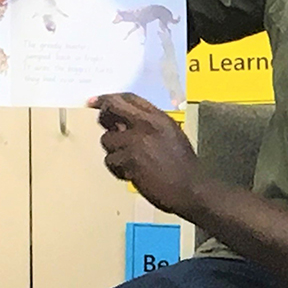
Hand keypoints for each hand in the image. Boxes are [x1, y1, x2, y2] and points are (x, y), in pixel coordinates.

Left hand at [92, 94, 203, 215]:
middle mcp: (147, 125)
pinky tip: (131, 174)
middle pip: (112, 108)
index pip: (128, 98)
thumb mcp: (172, 135)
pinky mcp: (130, 160)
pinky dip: (117, 170)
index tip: (96, 101)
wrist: (190, 189)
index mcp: (159, 117)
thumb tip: (122, 125)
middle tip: (104, 125)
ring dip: (114, 152)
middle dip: (103, 116)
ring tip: (129, 163)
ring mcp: (137, 142)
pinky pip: (110, 161)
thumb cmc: (184, 167)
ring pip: (107, 139)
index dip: (108, 98)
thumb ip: (149, 126)